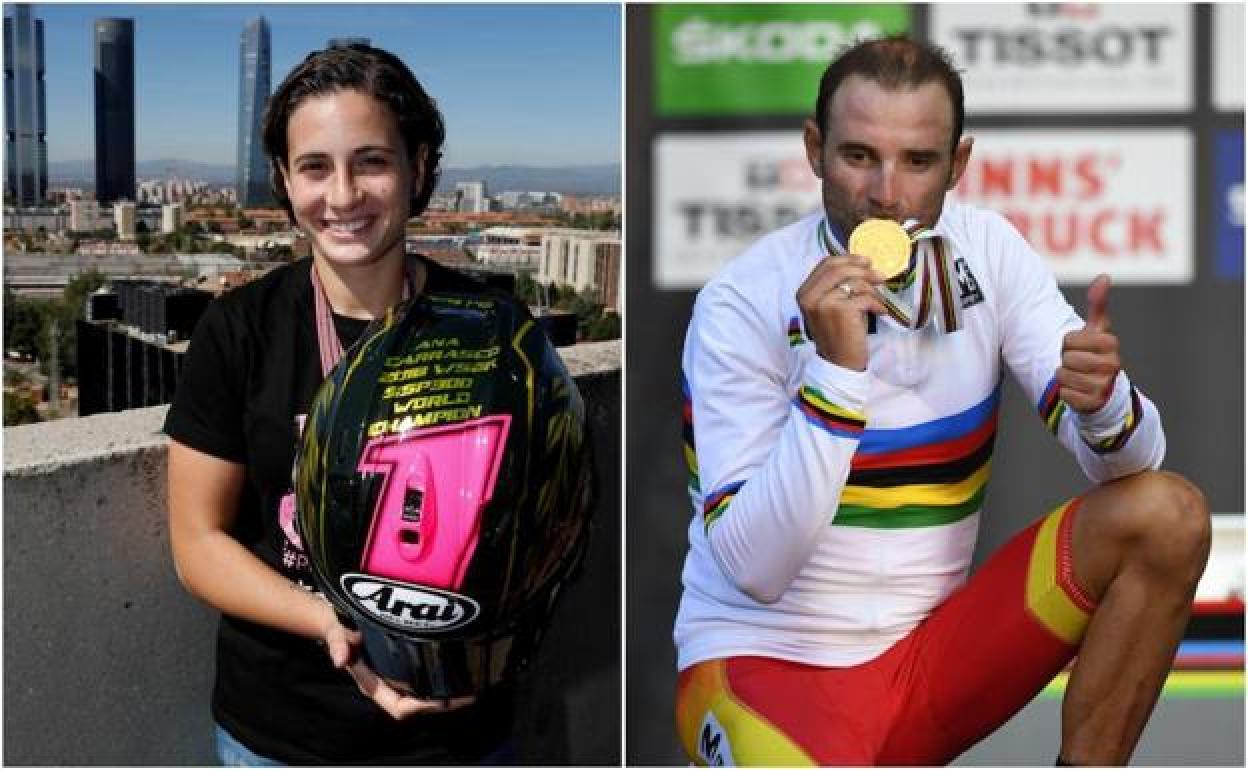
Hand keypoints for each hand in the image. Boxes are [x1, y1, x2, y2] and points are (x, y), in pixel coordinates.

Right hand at [321, 612, 475, 719]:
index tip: (444, 701)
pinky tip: (461, 668)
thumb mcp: (338, 632)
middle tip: (469, 694)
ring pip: (425, 694)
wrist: (340, 619)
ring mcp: (397, 676)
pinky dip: (443, 678)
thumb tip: (339, 660)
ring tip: (472, 685)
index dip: (422, 707)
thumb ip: (338, 644)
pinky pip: (426, 679)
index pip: (399, 706)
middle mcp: (387, 684)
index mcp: (373, 684)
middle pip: (419, 705)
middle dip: (443, 703)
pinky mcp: (405, 664)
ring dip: (447, 693)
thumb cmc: (341, 628)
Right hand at [797, 254, 886, 370]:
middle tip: (880, 276)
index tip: (866, 262)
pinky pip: (865, 297)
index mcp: (805, 293)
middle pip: (840, 268)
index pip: (826, 264)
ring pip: (855, 282)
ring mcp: (824, 303)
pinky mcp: (841, 311)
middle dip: (864, 270)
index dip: (849, 259)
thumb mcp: (830, 306)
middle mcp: (810, 296)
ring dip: (872, 291)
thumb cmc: (838, 333)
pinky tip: (880, 312)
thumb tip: (860, 263)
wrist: (839, 363)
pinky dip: (877, 304)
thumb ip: (836, 286)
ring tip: (877, 302)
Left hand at [1057, 274, 1120, 413]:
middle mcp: (1112, 365)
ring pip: (1062, 376)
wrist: (1102, 390)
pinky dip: (1066, 393)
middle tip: (1077, 363)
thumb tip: (1104, 276)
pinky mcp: (1093, 403)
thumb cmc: (1095, 355)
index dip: (1068, 343)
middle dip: (1065, 360)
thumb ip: (1098, 304)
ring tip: (1077, 377)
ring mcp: (1103, 385)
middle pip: (1066, 358)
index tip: (1079, 346)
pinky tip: (1078, 391)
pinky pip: (1064, 394)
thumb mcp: (1097, 330)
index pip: (1069, 339)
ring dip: (1064, 377)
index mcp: (1110, 344)